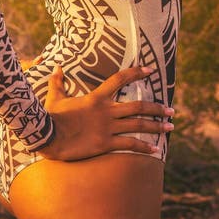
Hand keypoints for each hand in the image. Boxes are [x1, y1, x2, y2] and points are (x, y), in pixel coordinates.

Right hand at [37, 63, 172, 161]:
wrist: (47, 136)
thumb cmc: (51, 116)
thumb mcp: (54, 96)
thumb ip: (58, 82)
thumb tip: (57, 69)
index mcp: (96, 97)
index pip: (120, 79)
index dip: (136, 73)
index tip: (150, 70)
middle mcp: (106, 111)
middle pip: (138, 106)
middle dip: (156, 108)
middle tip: (170, 110)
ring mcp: (107, 127)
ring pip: (138, 125)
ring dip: (156, 125)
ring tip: (170, 126)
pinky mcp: (105, 144)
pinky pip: (129, 145)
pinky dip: (144, 147)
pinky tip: (155, 149)